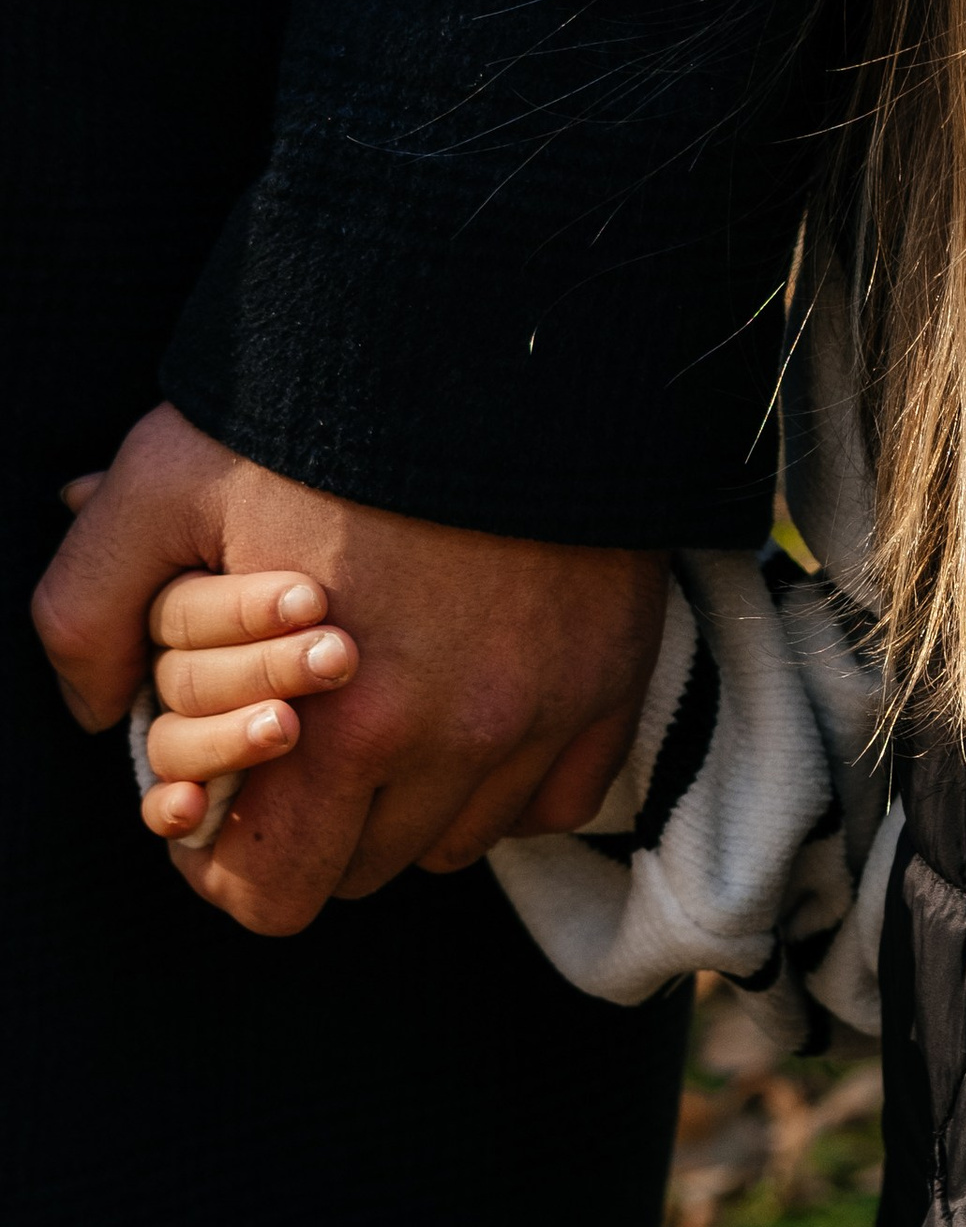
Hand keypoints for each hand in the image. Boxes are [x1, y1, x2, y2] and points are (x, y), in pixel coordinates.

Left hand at [35, 404, 668, 935]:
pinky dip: (508, 776)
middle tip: (297, 733)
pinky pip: (554, 799)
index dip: (230, 868)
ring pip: (458, 840)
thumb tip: (91, 707)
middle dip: (316, 822)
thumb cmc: (328, 407)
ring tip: (381, 704)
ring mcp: (544, 718)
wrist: (506, 333)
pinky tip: (472, 701)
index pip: (275, 893)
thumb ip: (90, 606)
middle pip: (363, 871)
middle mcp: (453, 745)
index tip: (224, 810)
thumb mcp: (166, 480)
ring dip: (411, 801)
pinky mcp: (613, 683)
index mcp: (337, 724)